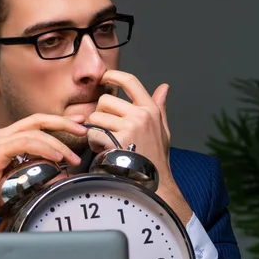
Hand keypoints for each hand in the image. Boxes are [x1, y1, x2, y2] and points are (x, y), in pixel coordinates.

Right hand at [0, 114, 87, 232]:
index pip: (38, 123)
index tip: (80, 122)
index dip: (59, 120)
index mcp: (9, 139)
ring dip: (58, 144)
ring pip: (35, 133)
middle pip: (38, 120)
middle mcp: (2, 135)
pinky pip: (25, 144)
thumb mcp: (24, 181)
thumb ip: (39, 171)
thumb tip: (63, 172)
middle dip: (63, 123)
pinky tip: (57, 158)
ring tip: (72, 158)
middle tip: (83, 129)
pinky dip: (43, 148)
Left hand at [87, 70, 192, 225]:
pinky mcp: (117, 141)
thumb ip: (160, 107)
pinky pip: (93, 134)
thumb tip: (164, 87)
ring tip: (105, 143)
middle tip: (106, 130)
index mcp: (150, 109)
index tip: (105, 78)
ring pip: (96, 117)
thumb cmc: (156, 158)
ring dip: (95, 130)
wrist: (155, 183)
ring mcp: (128, 128)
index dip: (114, 76)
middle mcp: (140, 115)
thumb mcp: (162, 130)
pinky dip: (93, 143)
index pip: (130, 81)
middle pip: (106, 101)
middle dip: (101, 114)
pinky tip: (103, 151)